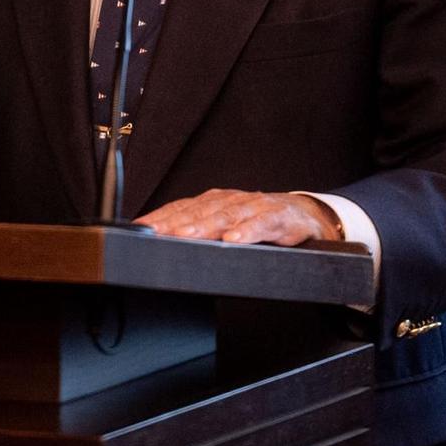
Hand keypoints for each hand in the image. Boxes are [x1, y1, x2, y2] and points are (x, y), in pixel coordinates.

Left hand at [135, 189, 342, 245]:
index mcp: (215, 202)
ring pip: (227, 215)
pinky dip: (248, 231)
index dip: (160, 218)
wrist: (306, 216)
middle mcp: (232, 201)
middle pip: (199, 212)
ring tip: (185, 237)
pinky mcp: (279, 218)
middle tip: (155, 234)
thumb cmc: (260, 222)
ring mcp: (255, 207)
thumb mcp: (228, 226)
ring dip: (205, 226)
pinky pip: (262, 224)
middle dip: (175, 223)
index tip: (139, 229)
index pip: (182, 208)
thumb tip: (163, 244)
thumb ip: (201, 233)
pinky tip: (234, 240)